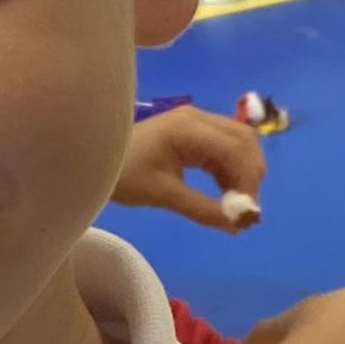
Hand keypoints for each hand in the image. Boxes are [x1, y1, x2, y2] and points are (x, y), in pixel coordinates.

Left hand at [111, 104, 263, 227]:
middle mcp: (198, 118)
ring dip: (243, 173)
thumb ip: (203, 209)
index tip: (248, 211)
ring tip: (236, 205)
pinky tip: (226, 194)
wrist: (93, 158)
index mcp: (189, 127)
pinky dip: (230, 171)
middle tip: (246, 208)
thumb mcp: (163, 194)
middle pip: (244, 140)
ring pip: (238, 143)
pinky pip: (224, 149)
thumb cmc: (124, 174)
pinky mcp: (193, 134)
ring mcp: (196, 123)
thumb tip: (236, 225)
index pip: (235, 148)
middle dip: (251, 174)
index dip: (249, 179)